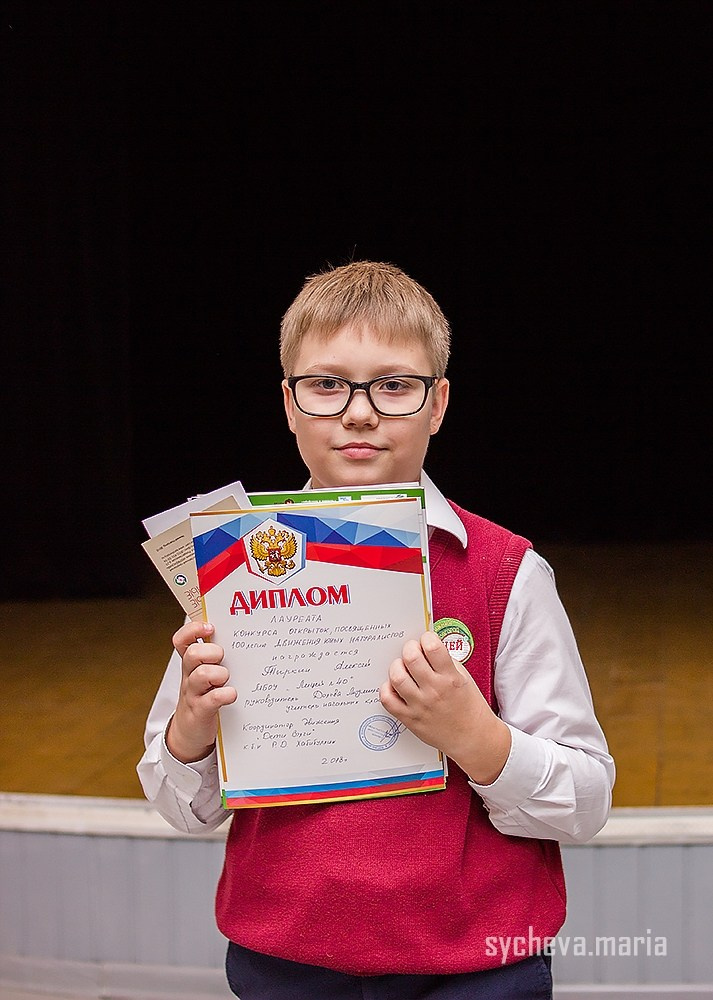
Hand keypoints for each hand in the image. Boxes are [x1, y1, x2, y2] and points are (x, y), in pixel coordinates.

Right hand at [166, 620, 236, 763]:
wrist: (190, 731)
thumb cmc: (205, 696)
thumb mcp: (206, 675)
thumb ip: (216, 657)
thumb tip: (243, 637)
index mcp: (191, 664)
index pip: (182, 640)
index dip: (193, 630)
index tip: (210, 628)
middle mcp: (189, 676)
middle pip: (192, 654)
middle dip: (211, 653)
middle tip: (222, 660)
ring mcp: (193, 693)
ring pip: (201, 675)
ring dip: (219, 674)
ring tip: (226, 680)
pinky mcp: (200, 711)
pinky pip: (211, 699)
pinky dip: (224, 695)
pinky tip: (231, 694)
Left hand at [379, 631, 510, 783]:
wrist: (472, 737)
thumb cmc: (469, 706)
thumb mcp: (464, 678)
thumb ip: (445, 662)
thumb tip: (426, 647)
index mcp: (451, 678)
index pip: (432, 647)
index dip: (426, 638)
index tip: (426, 640)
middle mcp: (435, 691)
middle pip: (411, 658)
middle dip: (409, 648)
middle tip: (412, 651)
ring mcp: (421, 705)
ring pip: (397, 677)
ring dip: (397, 666)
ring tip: (402, 667)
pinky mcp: (410, 719)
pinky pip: (388, 700)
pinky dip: (387, 689)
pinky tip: (395, 686)